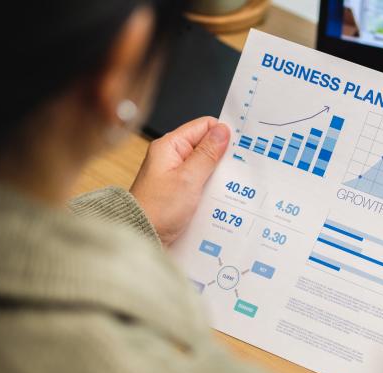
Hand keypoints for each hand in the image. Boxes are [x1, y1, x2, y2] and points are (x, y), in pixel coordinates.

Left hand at [130, 117, 229, 245]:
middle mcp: (171, 157)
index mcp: (169, 146)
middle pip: (205, 145)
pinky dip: (211, 186)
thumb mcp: (188, 179)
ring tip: (232, 182)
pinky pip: (201, 181)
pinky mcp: (179, 190)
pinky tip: (222, 194)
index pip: (202, 126)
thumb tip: (222, 131)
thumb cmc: (157, 210)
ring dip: (218, 173)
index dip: (222, 133)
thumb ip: (207, 154)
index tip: (240, 145)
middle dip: (222, 155)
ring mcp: (175, 174)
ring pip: (205, 165)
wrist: (142, 237)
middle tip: (240, 166)